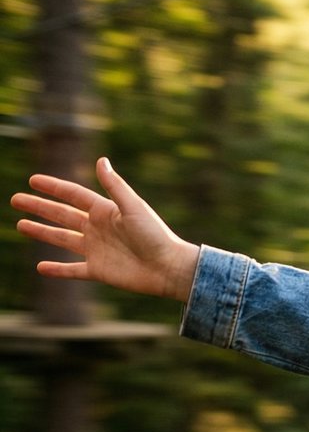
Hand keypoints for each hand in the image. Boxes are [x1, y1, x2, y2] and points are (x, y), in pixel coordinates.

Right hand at [12, 157, 198, 301]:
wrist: (169, 268)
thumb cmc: (155, 235)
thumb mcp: (133, 207)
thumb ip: (115, 186)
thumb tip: (101, 160)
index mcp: (106, 211)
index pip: (73, 195)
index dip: (54, 187)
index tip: (33, 180)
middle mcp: (98, 229)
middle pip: (62, 215)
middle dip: (39, 207)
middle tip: (16, 199)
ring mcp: (97, 249)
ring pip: (62, 239)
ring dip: (42, 232)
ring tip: (21, 225)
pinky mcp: (98, 270)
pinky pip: (72, 269)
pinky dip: (57, 269)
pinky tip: (41, 267)